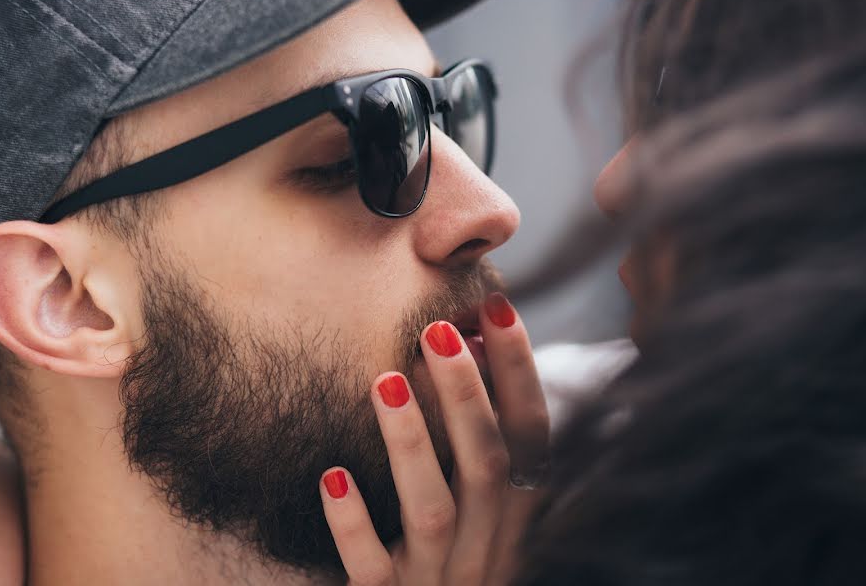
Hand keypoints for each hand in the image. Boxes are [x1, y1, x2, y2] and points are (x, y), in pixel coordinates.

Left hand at [319, 293, 549, 585]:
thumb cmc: (446, 555)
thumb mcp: (476, 504)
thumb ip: (478, 443)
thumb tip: (471, 348)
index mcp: (512, 516)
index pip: (533, 436)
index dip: (520, 372)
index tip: (496, 307)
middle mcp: (486, 548)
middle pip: (488, 466)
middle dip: (467, 394)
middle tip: (436, 329)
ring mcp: (439, 580)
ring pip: (433, 511)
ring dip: (412, 443)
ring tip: (383, 380)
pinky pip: (371, 569)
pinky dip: (354, 524)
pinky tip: (332, 476)